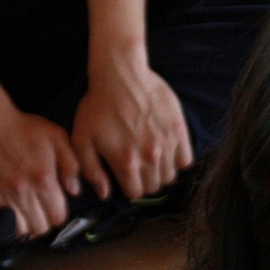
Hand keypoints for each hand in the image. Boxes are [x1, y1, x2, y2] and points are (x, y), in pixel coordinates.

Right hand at [0, 66, 78, 236]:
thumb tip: (75, 191)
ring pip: (20, 231)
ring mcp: (2, 195)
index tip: (54, 207)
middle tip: (41, 211)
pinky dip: (5, 223)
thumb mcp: (57, 137)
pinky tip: (10, 212)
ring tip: (26, 214)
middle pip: (41, 228)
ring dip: (26, 225)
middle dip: (44, 221)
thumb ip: (71, 164)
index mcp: (44, 178)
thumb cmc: (22, 126)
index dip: (59, 214)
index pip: (58, 216)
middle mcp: (23, 191)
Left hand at [72, 51, 193, 200]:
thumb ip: (92, 171)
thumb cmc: (98, 105)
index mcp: (126, 162)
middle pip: (154, 186)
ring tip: (151, 158)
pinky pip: (186, 160)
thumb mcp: (82, 139)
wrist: (120, 75)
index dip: (130, 187)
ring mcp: (167, 144)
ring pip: (170, 176)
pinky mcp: (178, 131)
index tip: (127, 176)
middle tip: (138, 166)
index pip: (135, 193)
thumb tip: (105, 194)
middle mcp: (149, 157)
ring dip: (160, 172)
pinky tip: (166, 151)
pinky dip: (177, 160)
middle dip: (145, 181)